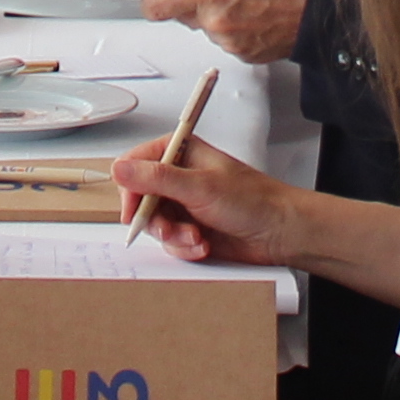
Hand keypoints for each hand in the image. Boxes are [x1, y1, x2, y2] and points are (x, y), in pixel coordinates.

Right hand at [114, 132, 307, 271]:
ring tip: (197, 238)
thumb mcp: (200, 187)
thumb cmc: (252, 200)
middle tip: (173, 229)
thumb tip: (119, 169)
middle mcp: (178, 176)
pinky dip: (184, 247)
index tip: (135, 210)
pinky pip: (169, 241)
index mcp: (179, 152)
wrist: (280, 232)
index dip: (131, 190)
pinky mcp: (189, 227)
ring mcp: (182, 203)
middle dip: (156, 221)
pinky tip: (204, 246)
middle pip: (139, 200)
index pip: (133, 165)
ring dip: (174, 236)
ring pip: (154, 224)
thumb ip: (156, 178)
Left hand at [142, 0, 323, 62]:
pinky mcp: (244, 55)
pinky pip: (227, 41)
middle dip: (193, 3)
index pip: (155, 6)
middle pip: (182, 16)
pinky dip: (235, 30)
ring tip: (247, 0)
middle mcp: (214, 18)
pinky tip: (257, 15)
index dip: (153, 0)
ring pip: (206, 28)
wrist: (326, 5)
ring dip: (216, 16)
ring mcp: (229, 40)